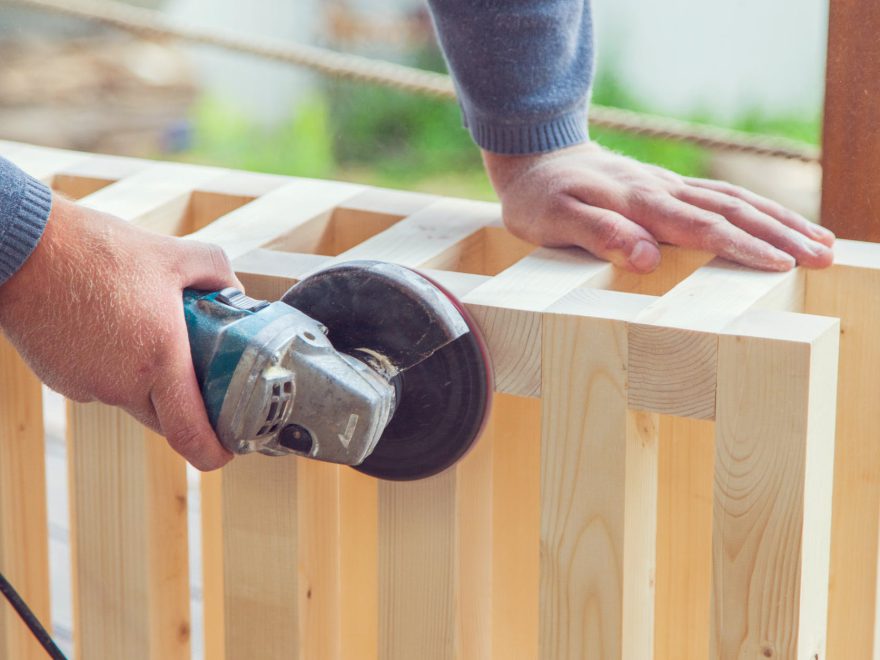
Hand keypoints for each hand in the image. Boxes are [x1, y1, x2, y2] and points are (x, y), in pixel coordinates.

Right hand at [0, 195, 237, 469]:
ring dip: (149, 381)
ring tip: (153, 333)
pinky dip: (116, 368)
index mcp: (158, 361)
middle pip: (166, 420)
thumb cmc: (96, 249)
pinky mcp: (60, 379)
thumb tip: (236, 293)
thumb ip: (217, 274)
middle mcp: (122, 385)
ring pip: (132, 400)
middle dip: (188, 407)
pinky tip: (115, 328)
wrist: (21, 248)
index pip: (189, 434)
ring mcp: (86, 387)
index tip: (227, 451)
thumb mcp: (173, 254)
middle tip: (203, 376)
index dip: (213, 452)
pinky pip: (101, 386)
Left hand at [482, 142, 833, 272]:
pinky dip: (756, 208)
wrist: (537, 157)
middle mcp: (661, 191)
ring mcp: (668, 186)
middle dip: (779, 234)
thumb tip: (645, 258)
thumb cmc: (540, 199)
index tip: (780, 264)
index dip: (740, 246)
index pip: (699, 226)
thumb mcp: (553, 220)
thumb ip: (598, 236)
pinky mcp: (668, 187)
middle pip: (730, 211)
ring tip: (822, 242)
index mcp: (638, 203)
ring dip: (779, 220)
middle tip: (824, 258)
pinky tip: (779, 221)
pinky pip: (721, 195)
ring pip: (734, 200)